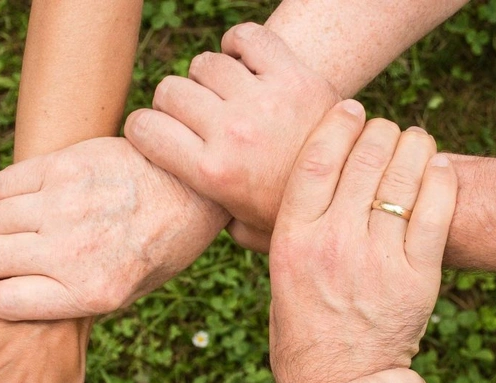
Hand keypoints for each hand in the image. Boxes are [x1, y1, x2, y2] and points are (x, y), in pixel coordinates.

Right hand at [0, 137, 229, 320]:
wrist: (193, 189)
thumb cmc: (161, 246)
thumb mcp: (129, 292)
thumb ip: (75, 299)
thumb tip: (18, 298)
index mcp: (90, 293)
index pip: (0, 301)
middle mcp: (73, 252)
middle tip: (15, 256)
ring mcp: (65, 206)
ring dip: (1, 226)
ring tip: (27, 225)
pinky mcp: (64, 166)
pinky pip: (3, 184)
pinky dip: (6, 194)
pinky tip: (31, 198)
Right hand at [125, 22, 337, 252]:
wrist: (354, 191)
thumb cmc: (291, 214)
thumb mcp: (244, 231)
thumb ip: (209, 218)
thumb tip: (185, 211)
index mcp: (212, 173)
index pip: (144, 128)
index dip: (142, 128)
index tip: (153, 133)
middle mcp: (232, 132)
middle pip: (170, 91)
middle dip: (172, 104)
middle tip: (192, 117)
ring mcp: (263, 100)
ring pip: (205, 64)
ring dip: (207, 78)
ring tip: (222, 96)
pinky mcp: (293, 75)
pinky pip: (247, 37)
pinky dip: (238, 44)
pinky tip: (242, 64)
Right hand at [269, 103, 456, 382]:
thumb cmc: (301, 331)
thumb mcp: (276, 279)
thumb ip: (273, 237)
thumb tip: (251, 205)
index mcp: (292, 241)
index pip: (317, 158)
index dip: (338, 122)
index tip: (350, 108)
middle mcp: (333, 244)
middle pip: (365, 156)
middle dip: (380, 130)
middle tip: (385, 130)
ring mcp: (378, 260)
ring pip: (404, 175)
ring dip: (414, 146)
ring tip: (414, 143)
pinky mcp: (417, 278)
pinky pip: (437, 210)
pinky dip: (441, 178)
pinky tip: (438, 168)